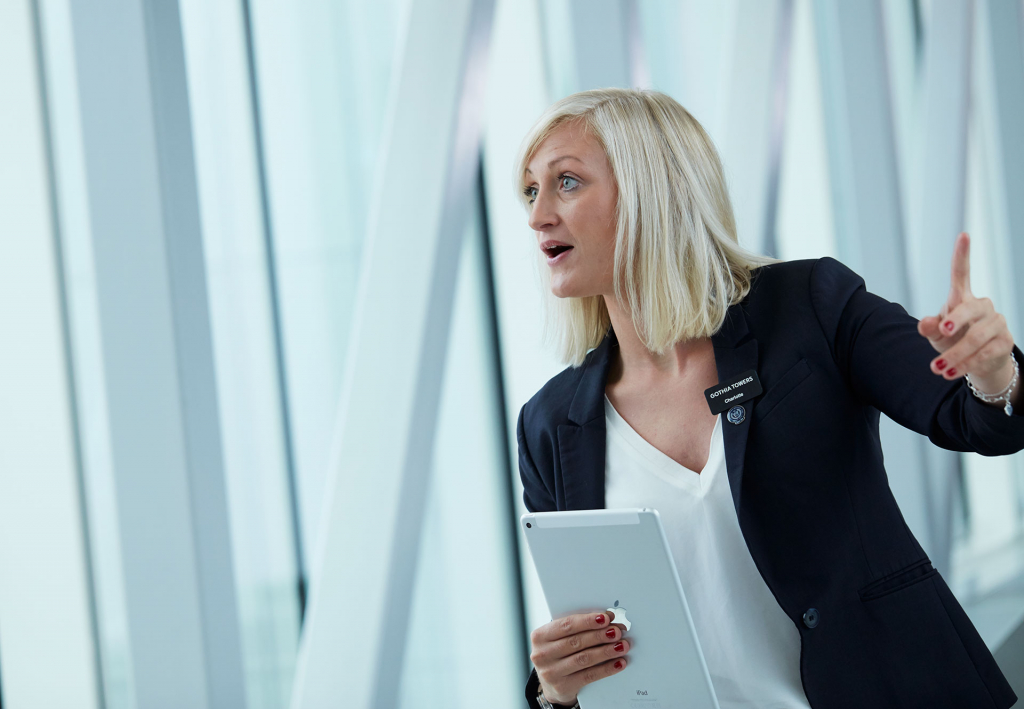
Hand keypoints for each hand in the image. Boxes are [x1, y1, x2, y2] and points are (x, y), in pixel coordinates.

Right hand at [530, 611, 629, 705]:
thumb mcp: (559, 638)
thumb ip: (578, 628)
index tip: (605, 618)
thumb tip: (607, 619)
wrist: (551, 682)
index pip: (566, 625)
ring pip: (584, 659)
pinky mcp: (562, 686)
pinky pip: (589, 676)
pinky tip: (618, 663)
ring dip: (606, 651)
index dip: (587, 621)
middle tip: (617, 631)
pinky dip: (606, 669)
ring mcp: (551, 672)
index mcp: (540, 636)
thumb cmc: (558, 653)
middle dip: (600, 635)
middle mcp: (542, 654)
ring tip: (621, 646)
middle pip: (576, 642)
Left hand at [917, 232, 1015, 394]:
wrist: (975, 362)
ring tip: (937, 368)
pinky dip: (967, 364)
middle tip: (941, 331)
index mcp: (962, 298)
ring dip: (956, 354)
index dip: (962, 254)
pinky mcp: (1005, 342)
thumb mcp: (935, 334)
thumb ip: (929, 327)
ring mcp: (997, 323)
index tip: (963, 235)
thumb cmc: (951, 340)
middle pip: (971, 308)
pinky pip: (986, 352)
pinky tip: (951, 372)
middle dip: (955, 320)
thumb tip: (925, 324)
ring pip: (977, 336)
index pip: (962, 273)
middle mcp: (982, 306)